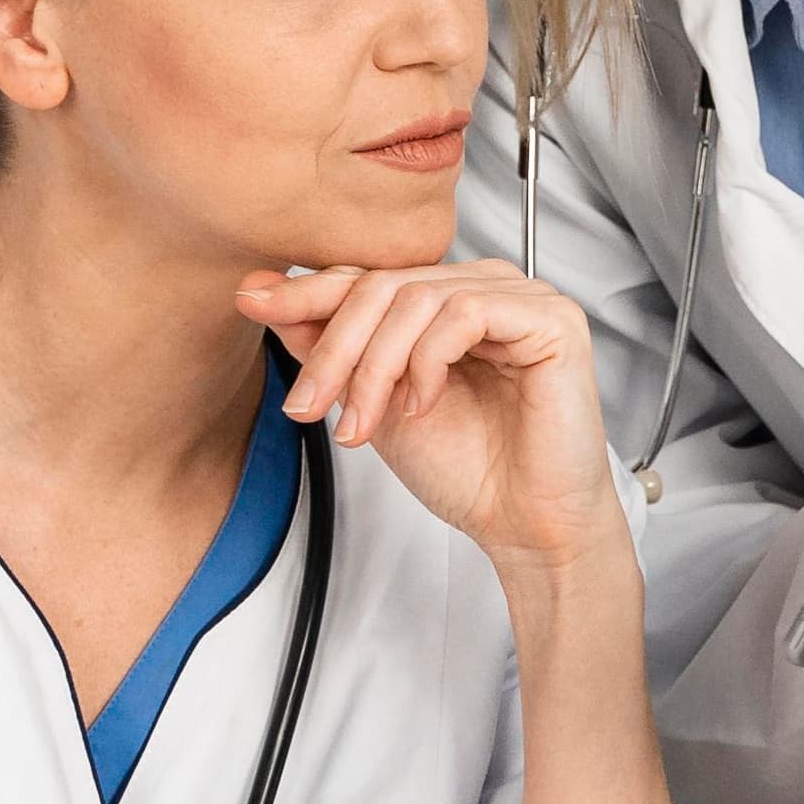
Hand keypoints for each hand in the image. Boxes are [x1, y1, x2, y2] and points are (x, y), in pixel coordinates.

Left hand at [236, 261, 626, 579]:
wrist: (523, 526)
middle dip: (335, 348)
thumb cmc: (469, 470)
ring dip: (375, 366)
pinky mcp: (550, 320)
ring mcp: (521, 298)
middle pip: (385, 283)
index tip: (252, 301)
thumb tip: (263, 293)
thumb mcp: (374, 403)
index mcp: (447, 300)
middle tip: (308, 405)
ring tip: (366, 424)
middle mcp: (485, 288)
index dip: (308, 291)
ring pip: (417, 297)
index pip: (369, 276)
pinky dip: (427, 361)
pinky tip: (425, 404)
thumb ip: (329, 346)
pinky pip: (465, 312)